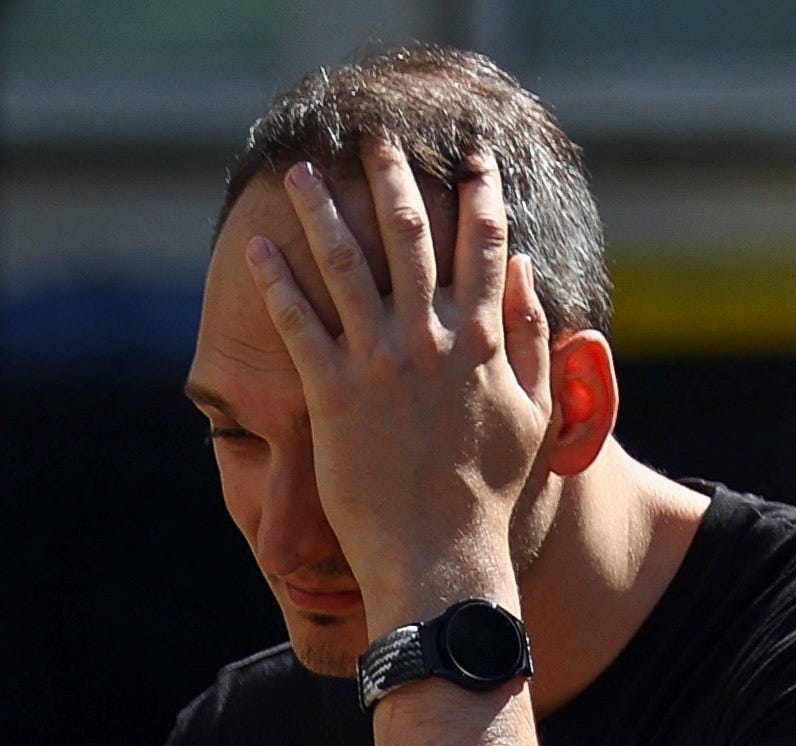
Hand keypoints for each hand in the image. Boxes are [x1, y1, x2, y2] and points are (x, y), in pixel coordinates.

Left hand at [239, 140, 557, 617]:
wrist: (444, 556)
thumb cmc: (490, 496)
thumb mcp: (536, 413)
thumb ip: (537, 338)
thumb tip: (526, 272)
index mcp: (484, 340)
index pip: (484, 245)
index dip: (479, 192)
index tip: (470, 155)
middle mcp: (433, 340)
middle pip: (411, 236)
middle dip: (392, 178)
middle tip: (375, 139)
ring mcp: (382, 365)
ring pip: (347, 266)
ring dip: (320, 212)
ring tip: (298, 175)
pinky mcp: (334, 397)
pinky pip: (299, 326)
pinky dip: (277, 282)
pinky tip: (258, 249)